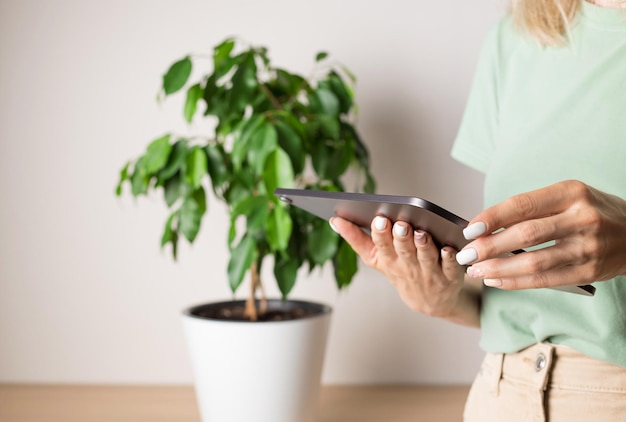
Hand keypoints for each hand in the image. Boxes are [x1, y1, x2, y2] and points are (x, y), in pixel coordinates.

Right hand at [330, 215, 477, 324]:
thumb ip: (357, 239)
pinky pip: (450, 267)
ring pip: (425, 258)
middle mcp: (408, 268)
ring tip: (421, 233)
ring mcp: (429, 274)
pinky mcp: (450, 277)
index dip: (380, 234)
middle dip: (400, 238)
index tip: (378, 219)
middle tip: (399, 224)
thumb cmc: (402, 272)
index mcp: (388, 261)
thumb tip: (335, 220)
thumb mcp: (376, 260)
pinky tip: (448, 248)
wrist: (431, 302)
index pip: (381, 247)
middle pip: (403, 251)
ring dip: (423, 246)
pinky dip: (450, 258)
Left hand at [456, 180, 625, 289]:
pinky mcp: (589, 272)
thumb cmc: (590, 210)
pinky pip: (546, 280)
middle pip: (526, 235)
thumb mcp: (567, 197)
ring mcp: (588, 247)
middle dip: (489, 247)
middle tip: (465, 255)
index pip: (522, 205)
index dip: (492, 218)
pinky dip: (516, 282)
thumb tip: (485, 226)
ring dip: (498, 269)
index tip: (468, 229)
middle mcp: (582, 218)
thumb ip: (532, 208)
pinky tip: (496, 281)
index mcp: (571, 193)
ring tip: (475, 271)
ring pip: (534, 262)